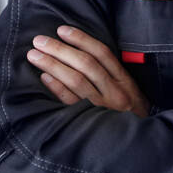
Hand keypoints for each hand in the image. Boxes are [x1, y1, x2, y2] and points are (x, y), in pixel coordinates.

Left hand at [25, 25, 151, 117]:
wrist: (137, 142)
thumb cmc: (128, 111)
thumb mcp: (128, 89)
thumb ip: (110, 72)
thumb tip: (79, 51)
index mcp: (124, 80)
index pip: (102, 53)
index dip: (81, 39)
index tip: (62, 30)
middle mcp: (114, 92)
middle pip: (85, 64)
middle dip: (60, 49)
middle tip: (40, 41)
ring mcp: (102, 107)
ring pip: (76, 80)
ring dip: (53, 65)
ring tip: (35, 56)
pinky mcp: (90, 120)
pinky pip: (71, 101)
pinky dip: (57, 87)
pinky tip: (44, 77)